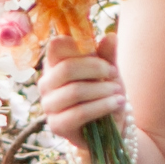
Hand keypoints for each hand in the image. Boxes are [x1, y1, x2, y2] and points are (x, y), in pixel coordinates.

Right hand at [34, 30, 123, 153]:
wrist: (108, 128)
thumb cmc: (104, 93)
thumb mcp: (108, 71)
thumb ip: (107, 55)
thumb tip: (111, 36)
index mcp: (54, 65)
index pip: (55, 46)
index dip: (76, 45)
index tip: (98, 52)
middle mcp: (46, 83)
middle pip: (66, 68)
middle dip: (95, 69)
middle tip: (114, 73)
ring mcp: (48, 105)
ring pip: (74, 91)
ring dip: (102, 90)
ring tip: (118, 92)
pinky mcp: (56, 125)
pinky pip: (79, 113)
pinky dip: (101, 106)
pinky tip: (116, 103)